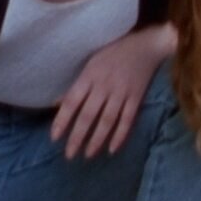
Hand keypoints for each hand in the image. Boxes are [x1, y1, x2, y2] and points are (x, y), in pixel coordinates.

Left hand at [50, 24, 176, 157]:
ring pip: (107, 121)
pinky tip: (112, 149)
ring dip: (97, 140)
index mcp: (89, 75)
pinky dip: (120, 135)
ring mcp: (121, 92)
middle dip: (77, 137)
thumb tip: (57, 103)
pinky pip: (127, 120)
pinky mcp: (136, 97)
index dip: (62, 120)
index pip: (72, 102)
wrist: (146, 45)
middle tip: (69, 155)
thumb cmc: (114, 52)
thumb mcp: (91, 62)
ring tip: (88, 154)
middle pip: (88, 115)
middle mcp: (104, 85)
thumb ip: (77, 84)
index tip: (54, 137)